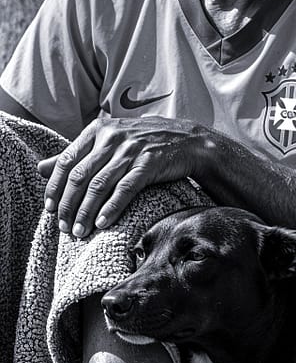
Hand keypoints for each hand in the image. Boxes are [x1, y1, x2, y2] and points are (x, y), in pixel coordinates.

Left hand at [38, 116, 208, 236]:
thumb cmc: (145, 144)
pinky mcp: (149, 162)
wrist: (188, 142)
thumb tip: (41, 168)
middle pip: (80, 176)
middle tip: (64, 227)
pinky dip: (111, 208)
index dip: (55, 187)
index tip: (50, 209)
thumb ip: (76, 155)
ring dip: (87, 212)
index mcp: (98, 130)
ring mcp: (131, 149)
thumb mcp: (109, 142)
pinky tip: (103, 223)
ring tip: (80, 232)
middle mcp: (112, 137)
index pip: (67, 161)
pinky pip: (125, 189)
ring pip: (100, 184)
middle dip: (69, 205)